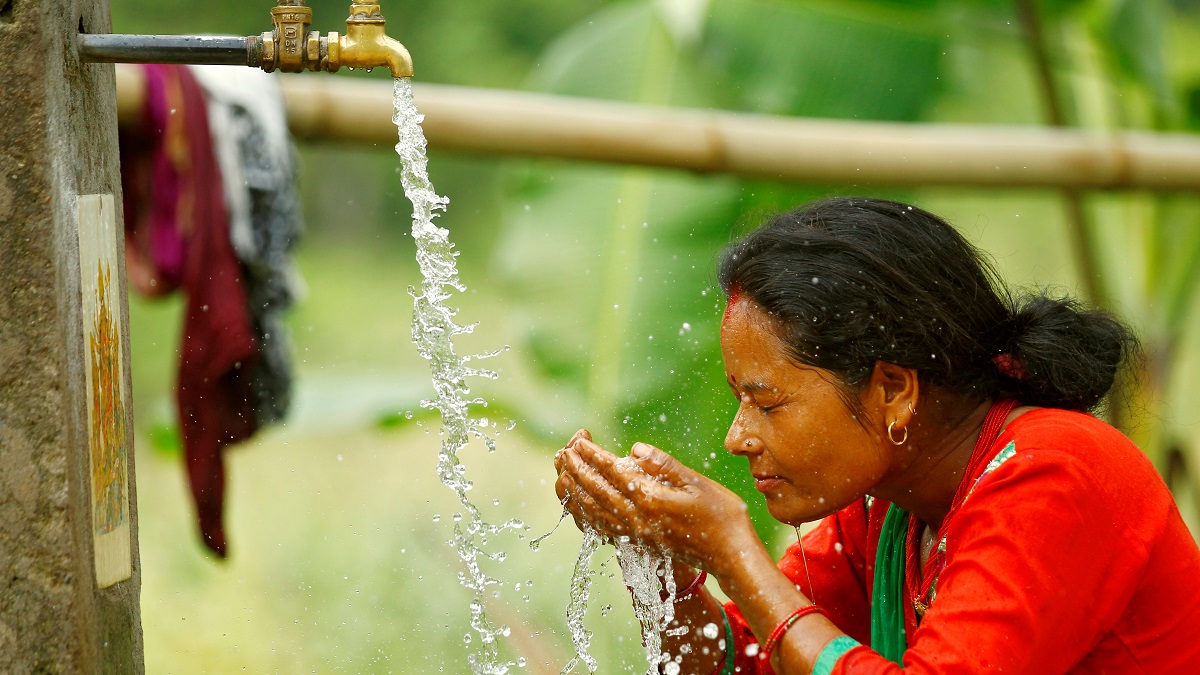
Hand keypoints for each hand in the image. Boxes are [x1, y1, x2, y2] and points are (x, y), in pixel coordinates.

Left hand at [554, 431, 756, 573]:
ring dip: (576, 491)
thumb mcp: (697, 482)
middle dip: (577, 470)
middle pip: (596, 491)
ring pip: (594, 511)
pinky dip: (586, 514)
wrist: (730, 556)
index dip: (593, 455)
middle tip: (562, 452)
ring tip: (563, 474)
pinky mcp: (638, 543)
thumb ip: (664, 465)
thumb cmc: (721, 515)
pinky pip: (602, 528)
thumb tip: (633, 449)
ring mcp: (636, 533)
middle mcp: (638, 518)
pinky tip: (580, 505)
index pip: (612, 472)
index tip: (579, 441)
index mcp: (652, 499)